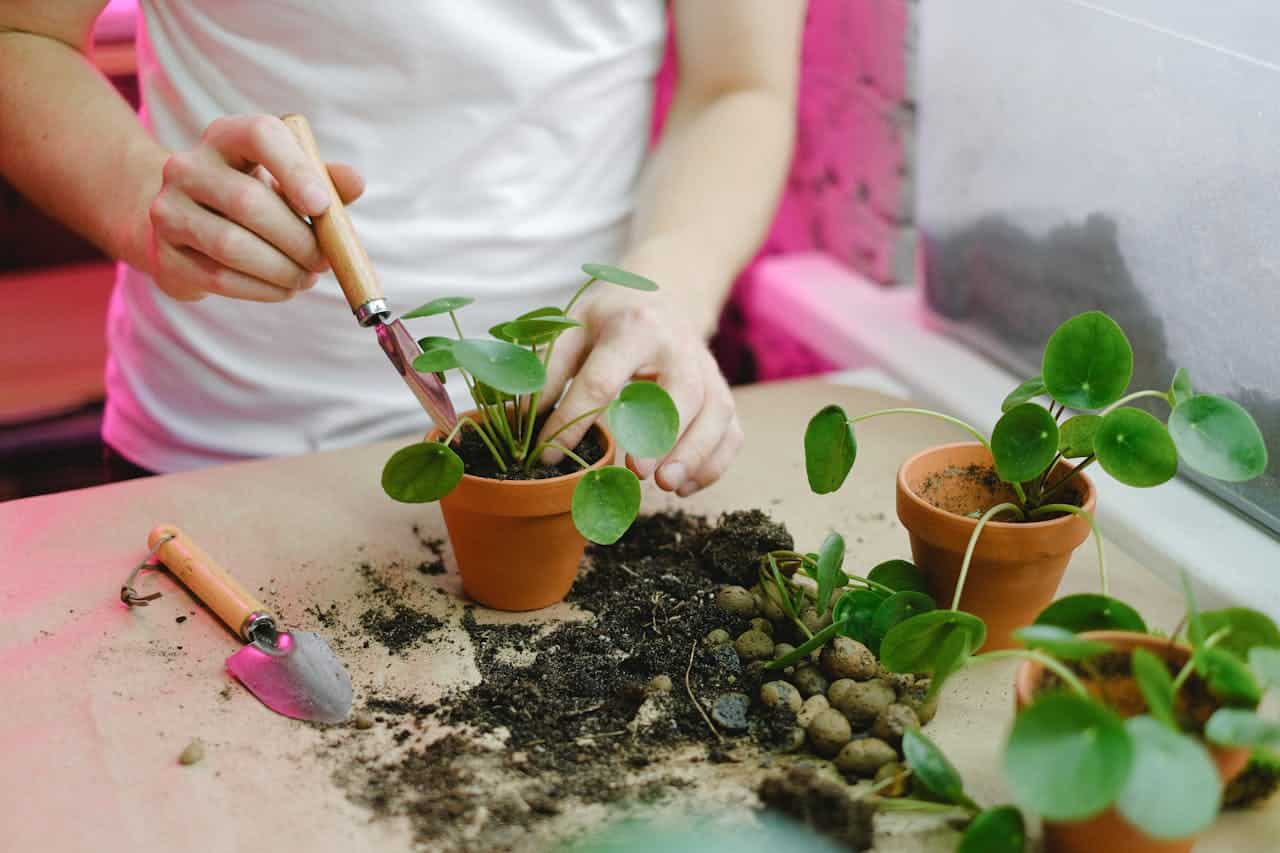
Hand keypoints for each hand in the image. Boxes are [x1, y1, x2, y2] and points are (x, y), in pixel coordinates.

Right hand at [146, 114, 363, 301]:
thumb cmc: (256, 197)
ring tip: (306, 277)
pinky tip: (283, 289)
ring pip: (232, 245)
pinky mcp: (165, 254)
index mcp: (225, 136)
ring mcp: (168, 210)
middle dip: (298, 239)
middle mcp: (187, 166)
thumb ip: (325, 181)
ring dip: (282, 269)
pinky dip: (262, 289)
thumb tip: (356, 182)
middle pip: (248, 202)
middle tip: (324, 261)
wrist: (189, 225)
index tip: (322, 206)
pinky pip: (220, 278)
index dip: (295, 170)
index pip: (260, 135)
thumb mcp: (289, 182)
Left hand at [536, 283, 743, 496]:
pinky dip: (714, 463)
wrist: (666, 295)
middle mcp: (679, 348)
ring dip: (694, 453)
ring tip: (666, 486)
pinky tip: (685, 487)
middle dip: (662, 434)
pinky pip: (731, 432)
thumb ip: (546, 371)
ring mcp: (708, 372)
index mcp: (633, 327)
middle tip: (638, 472)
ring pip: (715, 414)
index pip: (603, 380)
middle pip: (680, 392)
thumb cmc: (610, 320)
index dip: (572, 420)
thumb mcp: (572, 328)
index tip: (547, 455)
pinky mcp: (724, 394)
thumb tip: (516, 419)